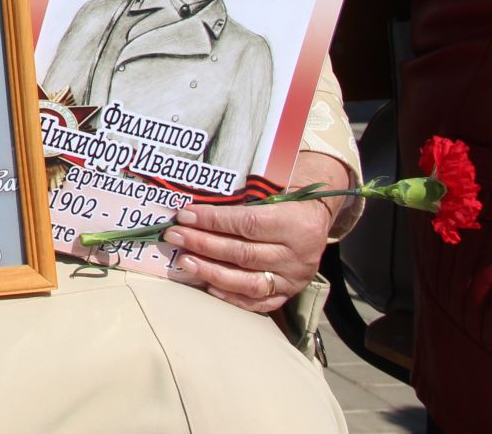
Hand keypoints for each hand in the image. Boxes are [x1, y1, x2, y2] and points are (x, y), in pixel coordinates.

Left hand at [165, 150, 349, 313]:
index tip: (184, 215)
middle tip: (175, 236)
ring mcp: (295, 278)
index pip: (247, 223)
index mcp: (296, 223)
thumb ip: (240, 200)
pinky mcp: (290, 293)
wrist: (316, 218)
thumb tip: (195, 209)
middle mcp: (298, 255)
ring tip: (185, 261)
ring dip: (211, 272)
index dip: (213, 221)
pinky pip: (258, 302)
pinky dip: (230, 295)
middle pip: (243, 253)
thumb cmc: (285, 198)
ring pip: (248, 282)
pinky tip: (207, 285)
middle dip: (203, 244)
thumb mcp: (271, 190)